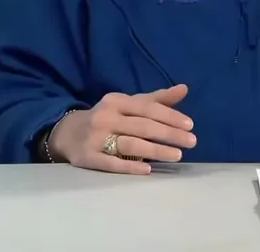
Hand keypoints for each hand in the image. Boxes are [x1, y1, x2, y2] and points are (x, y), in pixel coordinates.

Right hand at [49, 84, 196, 174]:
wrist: (67, 134)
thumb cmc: (108, 118)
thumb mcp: (128, 105)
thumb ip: (156, 99)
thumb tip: (184, 88)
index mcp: (116, 101)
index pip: (148, 108)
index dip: (170, 116)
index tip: (190, 126)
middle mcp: (105, 117)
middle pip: (142, 126)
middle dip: (169, 134)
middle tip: (192, 142)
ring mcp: (95, 138)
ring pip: (130, 144)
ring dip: (156, 150)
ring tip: (177, 156)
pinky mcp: (88, 157)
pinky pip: (111, 163)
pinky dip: (130, 166)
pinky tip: (149, 170)